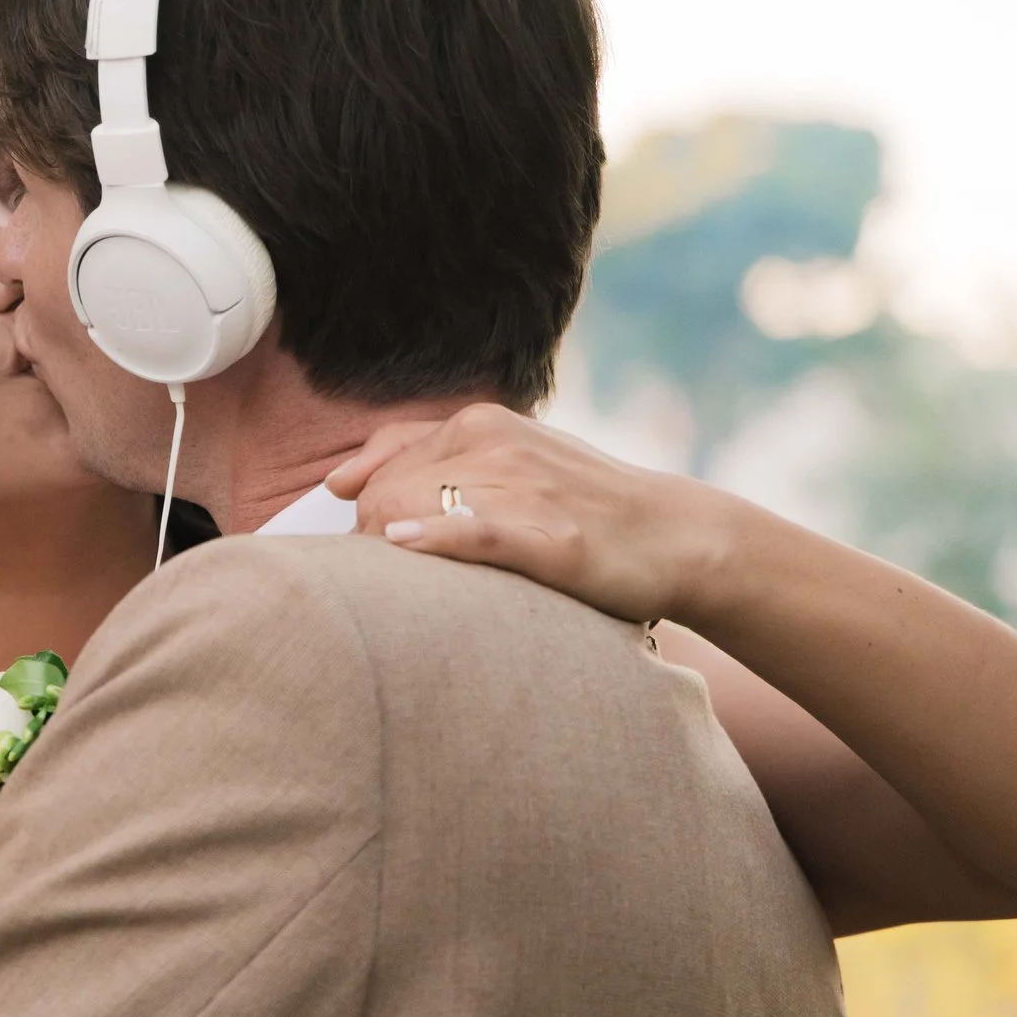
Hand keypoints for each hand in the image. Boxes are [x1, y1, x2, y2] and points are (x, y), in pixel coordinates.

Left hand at [325, 403, 724, 624]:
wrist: (676, 534)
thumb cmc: (579, 506)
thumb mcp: (506, 461)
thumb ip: (428, 460)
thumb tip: (339, 483)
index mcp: (480, 424)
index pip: (383, 461)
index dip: (360, 508)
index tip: (362, 546)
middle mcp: (496, 445)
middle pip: (387, 491)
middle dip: (365, 538)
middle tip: (380, 582)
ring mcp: (524, 490)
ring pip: (416, 507)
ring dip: (386, 550)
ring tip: (393, 592)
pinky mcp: (552, 539)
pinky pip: (475, 532)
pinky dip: (434, 539)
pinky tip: (403, 546)